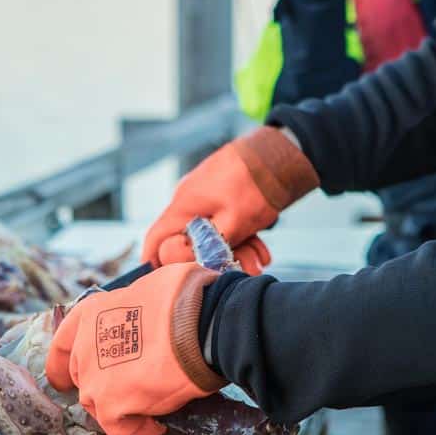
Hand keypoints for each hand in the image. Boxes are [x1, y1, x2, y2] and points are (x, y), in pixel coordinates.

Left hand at [45, 263, 225, 434]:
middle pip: (81, 378)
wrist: (200, 323)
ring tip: (150, 407)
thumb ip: (137, 307)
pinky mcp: (111, 405)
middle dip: (102, 386)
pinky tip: (157, 423)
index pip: (61, 346)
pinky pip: (119, 426)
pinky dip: (137, 427)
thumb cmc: (185, 299)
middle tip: (128, 390)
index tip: (64, 379)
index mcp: (90, 314)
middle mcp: (84, 347)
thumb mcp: (149, 288)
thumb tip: (154, 312)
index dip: (62, 366)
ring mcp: (94, 379)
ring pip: (98, 404)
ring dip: (120, 408)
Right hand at [141, 127, 319, 268]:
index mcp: (184, 205)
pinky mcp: (222, 193)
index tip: (167, 280)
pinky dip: (241, 236)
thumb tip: (186, 263)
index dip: (156, 261)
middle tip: (244, 269)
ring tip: (260, 260)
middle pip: (190, 240)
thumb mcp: (234, 223)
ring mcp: (206, 195)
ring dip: (236, 249)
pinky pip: (225, 221)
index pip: (156, 238)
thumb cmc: (255, 185)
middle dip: (215, 260)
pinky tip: (261, 249)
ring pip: (212, 233)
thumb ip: (208, 246)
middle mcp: (189, 200)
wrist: (280, 154)